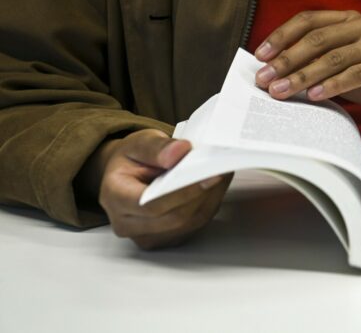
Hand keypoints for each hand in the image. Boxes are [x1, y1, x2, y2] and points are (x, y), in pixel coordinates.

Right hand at [76, 129, 231, 248]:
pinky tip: (215, 186)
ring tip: (222, 174)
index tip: (210, 176)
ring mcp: (147, 236)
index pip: (152, 205)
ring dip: (211, 199)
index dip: (184, 192)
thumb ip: (157, 147)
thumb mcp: (138, 143)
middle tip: (223, 171)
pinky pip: (195, 226)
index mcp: (115, 197)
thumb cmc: (131, 160)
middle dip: (203, 194)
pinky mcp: (166, 239)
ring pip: (190, 224)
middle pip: (175, 218)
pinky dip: (209, 204)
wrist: (127, 175)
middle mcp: (127, 224)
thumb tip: (179, 152)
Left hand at [254, 10, 360, 123]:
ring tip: (283, 92)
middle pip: (317, 39)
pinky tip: (315, 97)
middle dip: (287, 61)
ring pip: (334, 57)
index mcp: (349, 19)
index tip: (260, 56)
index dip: (282, 36)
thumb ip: (316, 61)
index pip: (308, 21)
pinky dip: (333, 85)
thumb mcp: (342, 66)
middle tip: (265, 80)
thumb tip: (275, 71)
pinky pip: (356, 74)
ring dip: (304, 76)